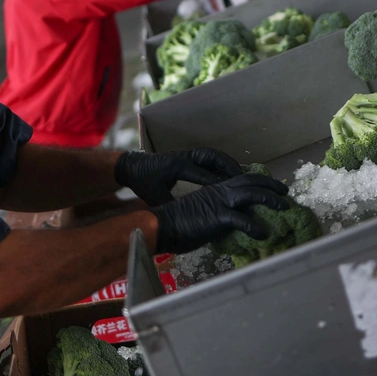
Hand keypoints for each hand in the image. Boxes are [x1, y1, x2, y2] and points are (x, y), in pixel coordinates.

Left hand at [115, 148, 241, 206]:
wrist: (133, 166)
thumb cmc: (143, 182)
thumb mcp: (154, 197)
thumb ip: (170, 206)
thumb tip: (187, 221)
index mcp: (178, 166)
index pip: (203, 175)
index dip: (218, 184)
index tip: (232, 193)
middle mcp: (186, 157)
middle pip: (213, 157)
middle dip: (229, 167)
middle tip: (243, 179)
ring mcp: (188, 154)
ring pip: (213, 155)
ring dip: (227, 163)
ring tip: (240, 176)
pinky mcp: (188, 156)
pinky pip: (209, 157)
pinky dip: (220, 164)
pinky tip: (228, 175)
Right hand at [152, 174, 288, 253]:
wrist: (162, 225)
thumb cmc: (178, 223)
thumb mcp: (202, 213)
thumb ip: (218, 214)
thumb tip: (231, 225)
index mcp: (216, 188)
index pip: (244, 179)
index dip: (261, 181)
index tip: (273, 187)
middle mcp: (221, 190)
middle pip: (253, 181)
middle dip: (272, 185)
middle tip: (286, 193)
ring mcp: (220, 202)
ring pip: (252, 194)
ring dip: (271, 200)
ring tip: (285, 207)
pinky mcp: (218, 217)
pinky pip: (243, 221)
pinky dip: (256, 228)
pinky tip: (264, 234)